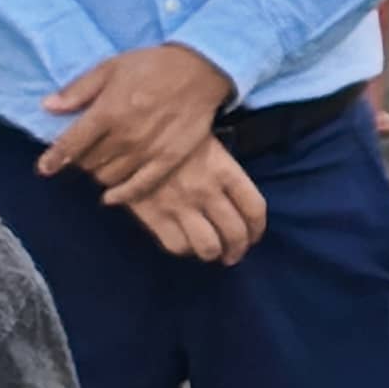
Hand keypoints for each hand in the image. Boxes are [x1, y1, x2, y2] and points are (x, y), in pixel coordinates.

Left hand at [41, 42, 232, 196]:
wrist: (202, 69)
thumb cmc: (154, 65)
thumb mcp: (111, 67)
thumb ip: (78, 89)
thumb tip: (48, 106)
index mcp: (108, 111)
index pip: (70, 145)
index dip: (53, 159)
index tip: (45, 168)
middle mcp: (125, 135)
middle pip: (89, 162)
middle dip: (81, 160)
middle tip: (86, 152)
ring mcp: (148, 150)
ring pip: (109, 176)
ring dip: (100, 173)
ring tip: (104, 163)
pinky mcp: (169, 158)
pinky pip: (139, 186)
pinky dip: (122, 194)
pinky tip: (112, 196)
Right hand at [116, 139, 266, 264]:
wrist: (131, 134)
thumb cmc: (175, 137)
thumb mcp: (210, 146)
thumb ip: (226, 176)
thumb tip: (238, 205)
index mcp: (225, 171)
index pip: (254, 208)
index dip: (257, 228)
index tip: (253, 236)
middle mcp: (207, 191)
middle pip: (235, 233)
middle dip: (238, 248)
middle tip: (234, 253)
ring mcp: (181, 205)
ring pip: (208, 246)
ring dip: (213, 253)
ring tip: (211, 252)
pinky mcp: (154, 215)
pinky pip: (176, 245)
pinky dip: (185, 250)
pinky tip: (186, 244)